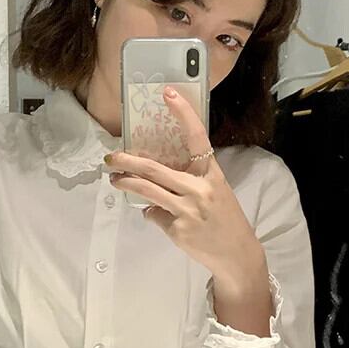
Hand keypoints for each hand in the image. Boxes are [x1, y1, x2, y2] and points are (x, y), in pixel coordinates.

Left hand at [106, 86, 263, 279]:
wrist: (237, 253)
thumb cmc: (224, 218)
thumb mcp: (215, 191)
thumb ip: (189, 181)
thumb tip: (155, 179)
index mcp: (211, 173)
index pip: (197, 137)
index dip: (183, 114)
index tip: (168, 94)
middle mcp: (199, 188)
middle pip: (154, 169)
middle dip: (127, 161)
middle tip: (111, 157)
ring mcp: (187, 210)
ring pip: (146, 191)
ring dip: (125, 183)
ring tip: (114, 179)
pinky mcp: (177, 229)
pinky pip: (154, 214)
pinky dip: (151, 213)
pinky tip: (159, 216)